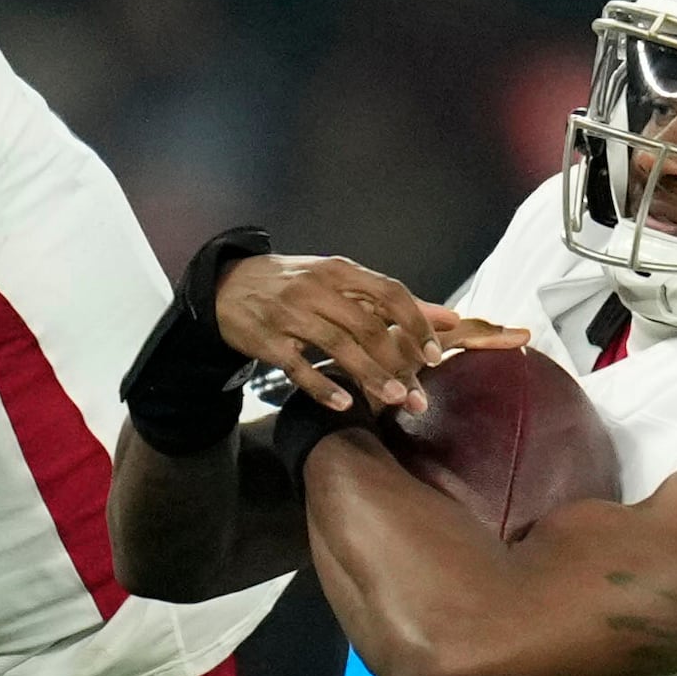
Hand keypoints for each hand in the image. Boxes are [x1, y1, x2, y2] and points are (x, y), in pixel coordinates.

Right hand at [213, 253, 525, 415]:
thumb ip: (391, 302)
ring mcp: (290, 315)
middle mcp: (316, 289)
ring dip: (370, 376)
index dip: (417, 325)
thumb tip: (449, 317)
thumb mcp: (340, 282)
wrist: (227, 286)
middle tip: (418, 397)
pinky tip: (343, 405)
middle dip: (399, 364)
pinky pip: (298, 368)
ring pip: (339, 347)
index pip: (389, 294)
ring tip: (394, 401)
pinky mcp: (267, 341)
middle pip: (369, 326)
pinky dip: (322, 387)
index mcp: (340, 270)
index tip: (435, 355)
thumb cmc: (295, 284)